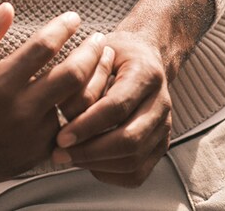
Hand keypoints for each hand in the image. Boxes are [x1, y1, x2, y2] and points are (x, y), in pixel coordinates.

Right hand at [0, 3, 106, 196]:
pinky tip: (91, 92)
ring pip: (78, 104)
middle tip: (99, 38)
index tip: (74, 17)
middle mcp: (19, 111)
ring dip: (94, 80)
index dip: (63, 28)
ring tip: (102, 61)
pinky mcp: (38, 153)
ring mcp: (32, 136)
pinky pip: (72, 127)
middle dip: (90, 52)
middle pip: (72, 75)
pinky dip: (84, 108)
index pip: (43, 48)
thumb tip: (8, 8)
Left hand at [51, 31, 171, 186]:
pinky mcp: (161, 145)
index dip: (86, 125)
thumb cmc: (113, 54)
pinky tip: (89, 163)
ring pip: (134, 160)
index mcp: (146, 74)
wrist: (144, 57)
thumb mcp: (94, 52)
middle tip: (59, 153)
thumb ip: (81, 79)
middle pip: (129, 140)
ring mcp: (164, 127)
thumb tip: (63, 114)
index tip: (60, 137)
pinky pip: (137, 173)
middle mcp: (161, 103)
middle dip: (90, 152)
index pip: (116, 107)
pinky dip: (110, 174)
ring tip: (69, 157)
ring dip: (96, 164)